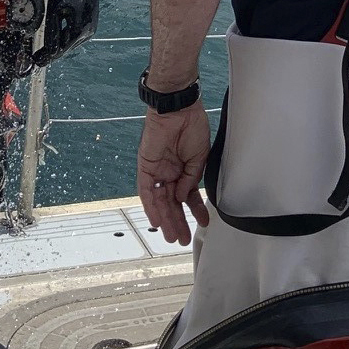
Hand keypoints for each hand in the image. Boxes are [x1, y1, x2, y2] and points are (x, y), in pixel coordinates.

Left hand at [137, 101, 211, 246]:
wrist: (179, 109)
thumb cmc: (192, 126)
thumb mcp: (199, 157)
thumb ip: (191, 179)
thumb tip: (184, 198)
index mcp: (183, 170)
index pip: (187, 197)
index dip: (194, 211)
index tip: (203, 223)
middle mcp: (169, 173)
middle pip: (171, 203)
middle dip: (178, 222)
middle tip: (182, 239)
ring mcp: (157, 171)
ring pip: (159, 201)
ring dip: (165, 220)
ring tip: (172, 236)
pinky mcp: (145, 166)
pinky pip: (146, 190)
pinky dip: (150, 206)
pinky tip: (156, 220)